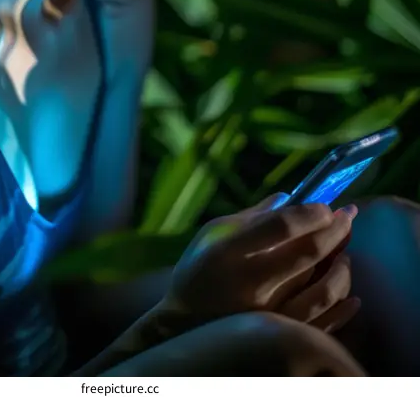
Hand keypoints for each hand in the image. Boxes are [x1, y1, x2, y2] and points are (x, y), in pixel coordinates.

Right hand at [166, 196, 359, 334]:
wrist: (182, 320)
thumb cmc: (200, 267)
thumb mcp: (214, 231)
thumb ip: (253, 215)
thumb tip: (290, 197)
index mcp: (231, 250)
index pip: (282, 226)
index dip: (310, 213)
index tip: (325, 205)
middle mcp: (251, 282)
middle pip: (308, 254)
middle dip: (335, 230)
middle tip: (349, 216)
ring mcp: (266, 314)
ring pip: (321, 291)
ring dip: (341, 267)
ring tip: (345, 254)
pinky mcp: (277, 336)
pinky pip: (322, 324)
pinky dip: (342, 306)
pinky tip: (351, 294)